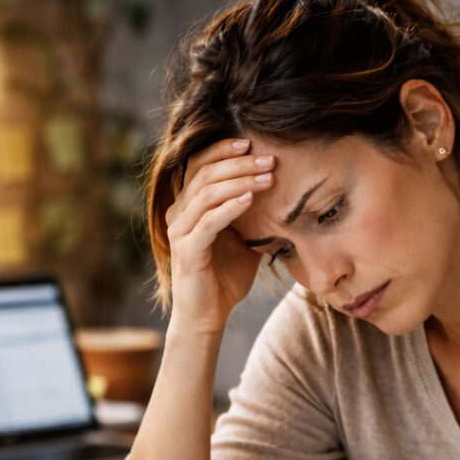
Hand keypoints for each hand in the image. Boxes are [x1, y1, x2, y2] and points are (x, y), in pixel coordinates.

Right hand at [165, 138, 275, 333]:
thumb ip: (252, 215)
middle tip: (269, 159)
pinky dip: (230, 208)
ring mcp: (180, 231)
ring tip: (268, 176)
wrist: (208, 316)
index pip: (200, 164)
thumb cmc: (224, 278)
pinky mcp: (187, 250)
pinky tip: (250, 200)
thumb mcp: (244, 240)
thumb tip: (281, 194)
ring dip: (240, 181)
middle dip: (240, 163)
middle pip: (205, 172)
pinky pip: (208, 222)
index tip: (253, 143)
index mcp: (188, 205)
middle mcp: (178, 213)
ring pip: (207, 193)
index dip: (223, 149)